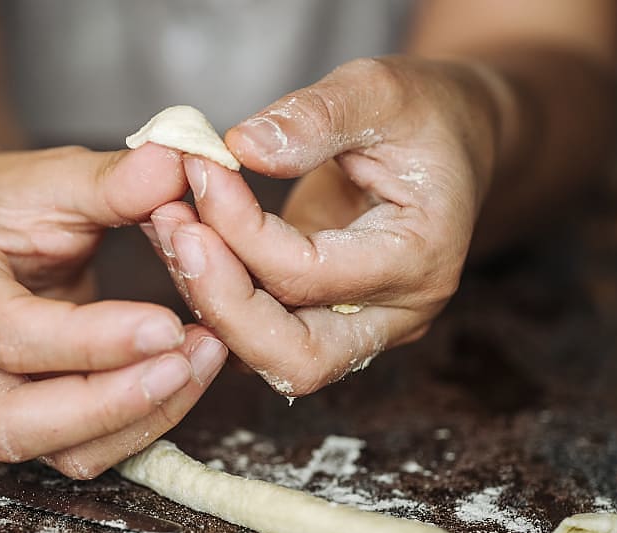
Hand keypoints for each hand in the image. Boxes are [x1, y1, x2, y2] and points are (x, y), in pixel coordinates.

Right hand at [0, 144, 227, 477]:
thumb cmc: (11, 207)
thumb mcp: (52, 176)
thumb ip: (112, 178)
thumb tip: (178, 161)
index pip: (9, 334)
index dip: (90, 340)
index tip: (166, 323)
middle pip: (19, 422)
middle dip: (113, 402)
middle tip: (186, 357)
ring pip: (61, 453)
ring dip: (141, 418)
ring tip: (203, 358)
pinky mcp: (34, 423)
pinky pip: (89, 451)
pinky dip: (145, 423)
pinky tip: (187, 375)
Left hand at [147, 56, 498, 396]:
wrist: (447, 142)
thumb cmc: (422, 115)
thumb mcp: (379, 90)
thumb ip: (315, 117)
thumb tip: (243, 148)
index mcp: (419, 260)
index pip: (309, 275)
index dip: (240, 229)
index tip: (199, 169)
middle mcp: (394, 315)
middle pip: (296, 357)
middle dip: (220, 300)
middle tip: (172, 229)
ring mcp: (359, 328)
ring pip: (268, 357)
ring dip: (209, 301)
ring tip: (168, 227)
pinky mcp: (324, 322)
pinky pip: (259, 335)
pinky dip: (216, 297)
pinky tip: (185, 241)